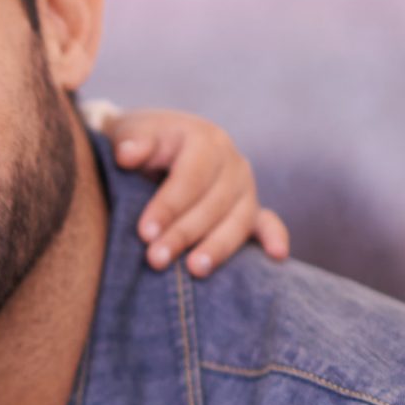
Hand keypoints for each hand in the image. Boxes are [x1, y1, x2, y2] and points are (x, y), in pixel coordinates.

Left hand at [108, 107, 291, 275]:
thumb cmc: (139, 145)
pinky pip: (266, 223)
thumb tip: (127, 155)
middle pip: (213, 203)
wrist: (156, 147)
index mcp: (205, 140)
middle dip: (183, 234)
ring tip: (195, 269)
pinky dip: (274, 237)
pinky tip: (277, 255)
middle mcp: (232, 163)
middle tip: (155, 260)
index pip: (190, 177)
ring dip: (217, 247)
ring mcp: (245, 187)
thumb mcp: (130, 135)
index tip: (144, 233)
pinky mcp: (250, 209)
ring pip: (238, 220)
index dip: (168, 206)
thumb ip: (131, 144)